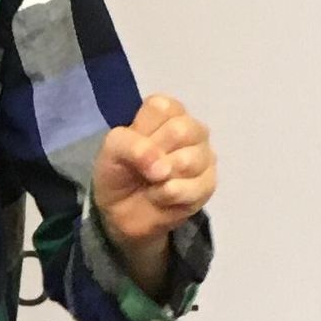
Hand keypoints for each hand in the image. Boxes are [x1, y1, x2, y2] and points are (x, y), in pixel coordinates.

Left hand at [92, 94, 215, 291]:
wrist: (120, 211)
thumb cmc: (119, 170)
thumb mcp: (112, 149)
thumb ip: (133, 146)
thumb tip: (162, 167)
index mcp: (167, 111)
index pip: (163, 108)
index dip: (143, 130)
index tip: (133, 144)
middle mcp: (191, 128)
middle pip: (182, 130)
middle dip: (155, 155)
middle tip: (144, 167)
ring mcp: (204, 156)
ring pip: (189, 160)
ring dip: (161, 178)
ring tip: (152, 182)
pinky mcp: (208, 184)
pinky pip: (194, 188)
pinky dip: (169, 196)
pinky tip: (160, 197)